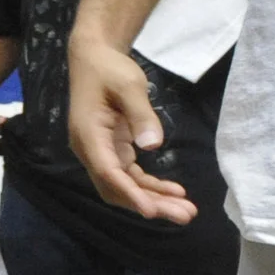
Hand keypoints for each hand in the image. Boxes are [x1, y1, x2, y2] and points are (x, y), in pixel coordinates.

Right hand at [66, 30, 193, 222]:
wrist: (94, 58)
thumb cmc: (109, 69)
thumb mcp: (128, 85)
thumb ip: (140, 115)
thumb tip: (152, 145)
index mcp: (89, 135)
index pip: (107, 172)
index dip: (129, 193)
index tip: (151, 211)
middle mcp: (90, 149)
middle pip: (117, 187)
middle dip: (150, 204)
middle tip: (184, 215)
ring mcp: (100, 152)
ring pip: (124, 186)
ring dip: (153, 199)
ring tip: (186, 210)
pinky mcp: (112, 150)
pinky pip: (130, 176)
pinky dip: (150, 186)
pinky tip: (174, 191)